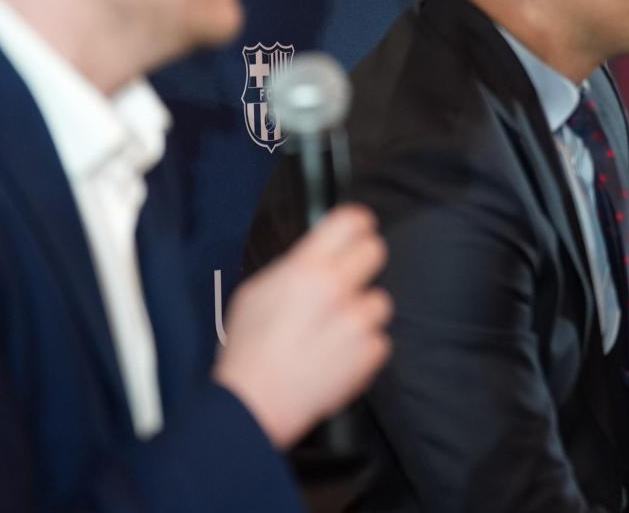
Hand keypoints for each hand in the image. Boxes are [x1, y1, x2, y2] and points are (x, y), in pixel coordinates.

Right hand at [213, 204, 391, 448]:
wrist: (253, 405)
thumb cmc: (248, 350)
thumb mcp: (257, 292)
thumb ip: (294, 269)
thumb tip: (318, 256)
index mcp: (305, 269)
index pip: (350, 222)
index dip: (358, 224)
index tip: (360, 230)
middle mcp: (336, 288)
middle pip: (375, 252)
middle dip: (362, 264)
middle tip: (348, 281)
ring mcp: (357, 321)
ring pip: (380, 301)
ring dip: (362, 314)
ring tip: (333, 333)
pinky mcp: (369, 354)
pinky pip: (379, 340)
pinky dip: (363, 349)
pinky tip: (337, 357)